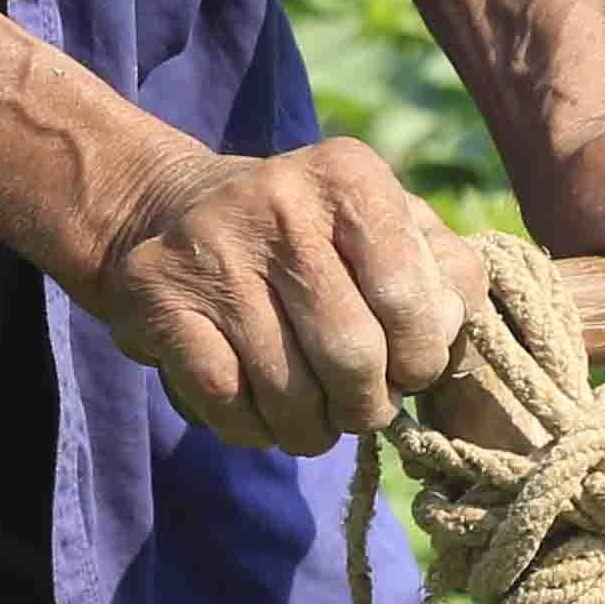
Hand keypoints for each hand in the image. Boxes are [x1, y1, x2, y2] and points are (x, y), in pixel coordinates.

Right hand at [79, 136, 477, 458]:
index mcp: (349, 175)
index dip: (420, 357)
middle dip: (367, 405)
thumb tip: (446, 339)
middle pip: (351, 354)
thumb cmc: (317, 241)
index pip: (412, 298)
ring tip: (314, 416)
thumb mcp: (393, 231)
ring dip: (311, 428)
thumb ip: (447, 278)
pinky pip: (225, 399)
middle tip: (360, 406)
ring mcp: (210, 244)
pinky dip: (252, 427)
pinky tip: (259, 411)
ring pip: (288, 390)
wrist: (181, 213)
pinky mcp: (158, 293)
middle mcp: (278, 197)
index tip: (407, 368)